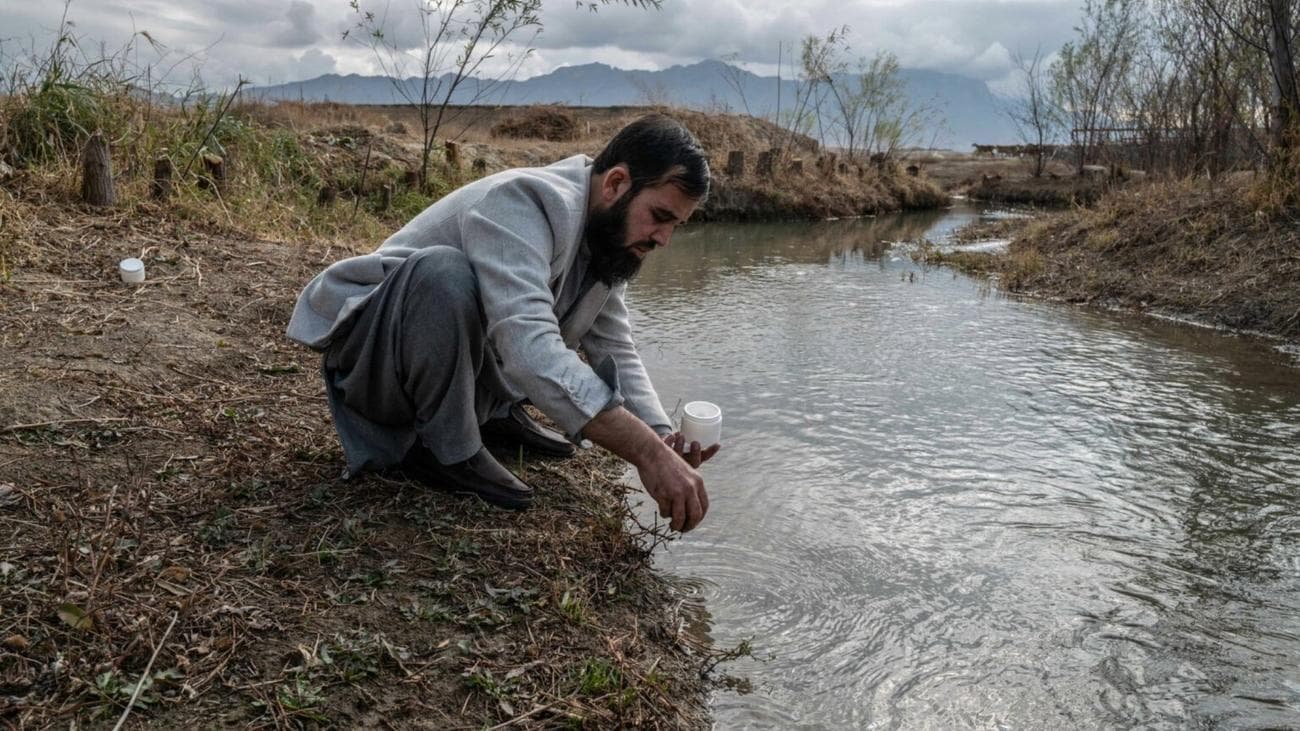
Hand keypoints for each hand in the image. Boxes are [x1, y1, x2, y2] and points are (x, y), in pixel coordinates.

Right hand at [580, 407, 709, 531]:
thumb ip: (689, 488)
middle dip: (690, 525)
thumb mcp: (684, 473)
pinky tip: (662, 511)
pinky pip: (666, 512)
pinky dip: (665, 514)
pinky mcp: (664, 494)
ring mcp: (677, 492)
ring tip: (673, 526)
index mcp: (698, 482)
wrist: (651, 453)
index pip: (704, 506)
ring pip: (681, 518)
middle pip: (695, 515)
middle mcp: (690, 488)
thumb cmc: (665, 463)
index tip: (693, 522)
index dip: (699, 517)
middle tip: (683, 529)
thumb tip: (688, 509)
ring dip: (677, 525)